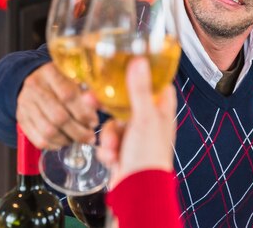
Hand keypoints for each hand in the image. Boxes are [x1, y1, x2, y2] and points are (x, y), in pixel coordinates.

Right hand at [16, 62, 98, 149]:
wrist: (32, 79)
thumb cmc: (59, 80)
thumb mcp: (73, 78)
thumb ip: (88, 92)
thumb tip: (104, 106)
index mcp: (49, 72)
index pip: (68, 95)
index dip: (84, 112)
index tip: (94, 121)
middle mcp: (34, 87)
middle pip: (59, 117)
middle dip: (79, 132)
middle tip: (90, 137)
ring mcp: (25, 103)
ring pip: (48, 131)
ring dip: (68, 140)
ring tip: (78, 139)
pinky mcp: (21, 118)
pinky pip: (39, 139)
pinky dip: (55, 145)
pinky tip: (64, 141)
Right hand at [96, 57, 176, 184]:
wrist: (137, 191)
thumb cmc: (148, 157)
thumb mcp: (144, 118)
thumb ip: (139, 89)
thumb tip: (139, 61)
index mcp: (161, 111)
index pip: (157, 84)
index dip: (144, 74)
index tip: (127, 66)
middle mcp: (150, 121)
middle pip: (126, 101)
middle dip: (109, 105)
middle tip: (92, 99)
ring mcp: (135, 136)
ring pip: (114, 121)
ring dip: (109, 135)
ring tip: (112, 147)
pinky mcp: (123, 149)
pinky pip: (108, 139)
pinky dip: (107, 148)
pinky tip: (111, 157)